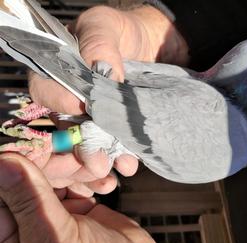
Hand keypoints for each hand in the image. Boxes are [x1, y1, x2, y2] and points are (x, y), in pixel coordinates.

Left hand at [0, 153, 157, 242]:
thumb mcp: (57, 238)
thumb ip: (30, 201)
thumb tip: (3, 162)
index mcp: (12, 236)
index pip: (7, 187)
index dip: (24, 162)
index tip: (44, 144)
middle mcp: (30, 222)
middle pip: (33, 176)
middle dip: (59, 162)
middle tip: (80, 158)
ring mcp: (55, 214)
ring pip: (58, 175)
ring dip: (80, 167)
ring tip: (100, 170)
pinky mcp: (79, 208)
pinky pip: (79, 181)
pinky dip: (94, 176)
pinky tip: (106, 183)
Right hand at [28, 5, 188, 194]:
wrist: (153, 43)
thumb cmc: (123, 30)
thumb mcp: (106, 26)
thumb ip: (98, 43)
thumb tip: (102, 74)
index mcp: (58, 71)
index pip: (46, 92)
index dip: (61, 105)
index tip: (85, 111)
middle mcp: (71, 96)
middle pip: (68, 126)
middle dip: (84, 146)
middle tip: (99, 162)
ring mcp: (94, 113)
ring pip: (91, 140)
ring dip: (105, 156)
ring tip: (123, 166)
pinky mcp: (115, 123)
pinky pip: (113, 142)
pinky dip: (121, 155)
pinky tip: (130, 163)